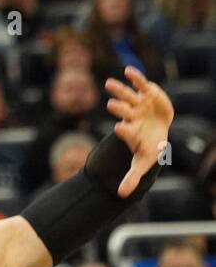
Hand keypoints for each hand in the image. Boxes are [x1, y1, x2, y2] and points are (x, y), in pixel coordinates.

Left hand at [104, 66, 173, 196]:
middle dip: (118, 108)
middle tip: (110, 105)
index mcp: (130, 132)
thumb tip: (120, 196)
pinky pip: (139, 84)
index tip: (119, 128)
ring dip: (119, 89)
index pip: (125, 131)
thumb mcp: (144, 162)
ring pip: (127, 96)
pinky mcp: (146, 93)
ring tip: (109, 83)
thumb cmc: (149, 145)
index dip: (123, 130)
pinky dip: (136, 78)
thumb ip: (132, 177)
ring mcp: (137, 104)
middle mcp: (131, 116)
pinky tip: (129, 71)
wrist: (157, 127)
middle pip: (123, 111)